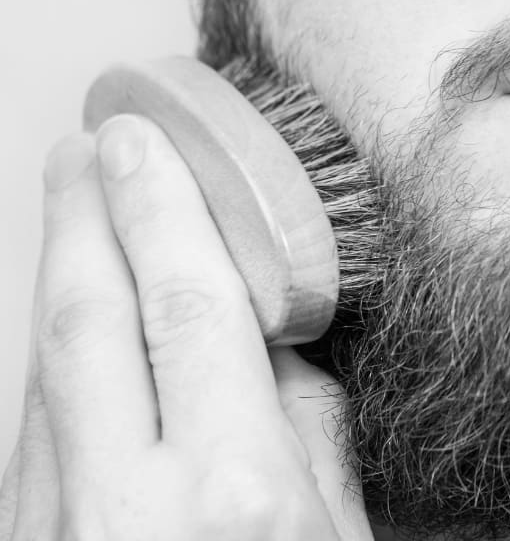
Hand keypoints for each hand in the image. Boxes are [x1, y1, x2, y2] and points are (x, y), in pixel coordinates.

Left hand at [0, 116, 372, 539]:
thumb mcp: (342, 539)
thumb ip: (314, 436)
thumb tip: (283, 346)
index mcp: (236, 494)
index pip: (188, 309)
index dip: (161, 212)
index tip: (142, 143)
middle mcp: (130, 507)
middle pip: (89, 321)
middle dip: (83, 218)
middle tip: (87, 150)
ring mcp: (59, 531)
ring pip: (44, 373)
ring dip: (61, 282)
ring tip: (79, 221)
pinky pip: (31, 435)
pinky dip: (55, 362)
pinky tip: (76, 328)